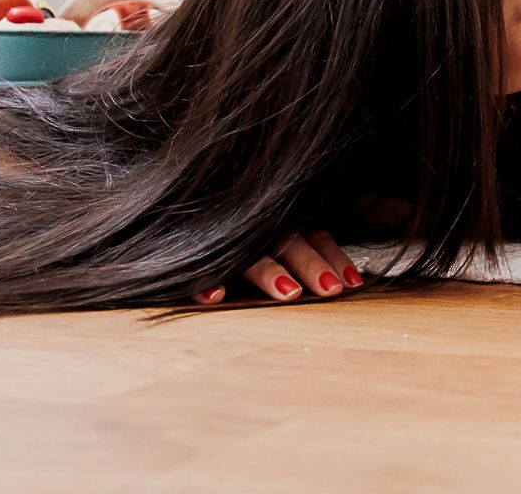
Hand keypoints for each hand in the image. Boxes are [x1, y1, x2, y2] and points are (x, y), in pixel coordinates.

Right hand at [191, 230, 363, 304]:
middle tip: (331, 289)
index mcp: (279, 225)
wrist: (167, 224)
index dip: (334, 258)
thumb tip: (350, 279)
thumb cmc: (235, 244)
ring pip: (248, 254)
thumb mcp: (274, 242)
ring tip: (289, 293)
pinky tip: (216, 296)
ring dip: (269, 272)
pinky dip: (203, 281)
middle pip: (287, 242)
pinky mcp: (187, 258)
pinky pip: (195, 268)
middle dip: (311, 264)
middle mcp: (254, 229)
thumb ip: (307, 251)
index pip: (314, 237)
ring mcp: (220, 241)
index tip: (352, 284)